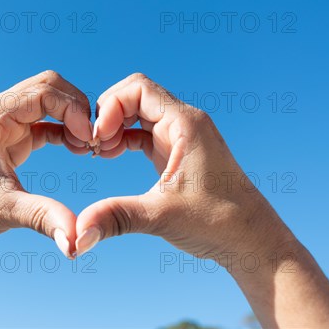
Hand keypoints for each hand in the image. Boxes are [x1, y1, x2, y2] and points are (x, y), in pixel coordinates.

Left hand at [0, 70, 92, 257]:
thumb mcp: (4, 211)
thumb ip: (42, 217)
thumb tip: (75, 239)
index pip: (43, 92)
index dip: (73, 110)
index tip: (89, 139)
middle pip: (49, 86)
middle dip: (76, 107)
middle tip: (94, 138)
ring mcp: (6, 121)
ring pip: (49, 100)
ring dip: (72, 117)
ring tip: (88, 146)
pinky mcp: (12, 135)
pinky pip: (46, 121)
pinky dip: (65, 130)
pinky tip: (78, 149)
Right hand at [75, 73, 293, 262]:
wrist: (250, 240)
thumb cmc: (219, 222)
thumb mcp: (161, 217)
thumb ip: (117, 218)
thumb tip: (77, 235)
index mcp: (186, 124)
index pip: (138, 89)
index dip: (110, 106)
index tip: (98, 139)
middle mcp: (183, 123)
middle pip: (134, 95)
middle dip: (108, 113)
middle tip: (93, 145)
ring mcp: (180, 136)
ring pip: (137, 112)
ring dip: (114, 126)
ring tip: (99, 152)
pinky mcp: (175, 151)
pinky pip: (142, 132)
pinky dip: (123, 138)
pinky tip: (109, 156)